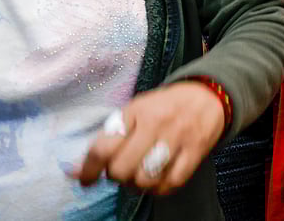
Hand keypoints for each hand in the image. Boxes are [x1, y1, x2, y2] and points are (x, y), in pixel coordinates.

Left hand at [73, 81, 224, 194]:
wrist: (209, 94)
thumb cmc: (165, 105)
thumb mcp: (136, 110)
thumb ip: (109, 137)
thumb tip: (75, 171)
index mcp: (136, 111)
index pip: (103, 148)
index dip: (89, 170)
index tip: (85, 179)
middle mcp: (156, 123)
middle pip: (123, 168)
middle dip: (116, 176)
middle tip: (121, 170)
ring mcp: (178, 138)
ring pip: (146, 179)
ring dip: (137, 184)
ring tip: (139, 175)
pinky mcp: (196, 151)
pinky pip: (171, 183)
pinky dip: (160, 188)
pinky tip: (157, 180)